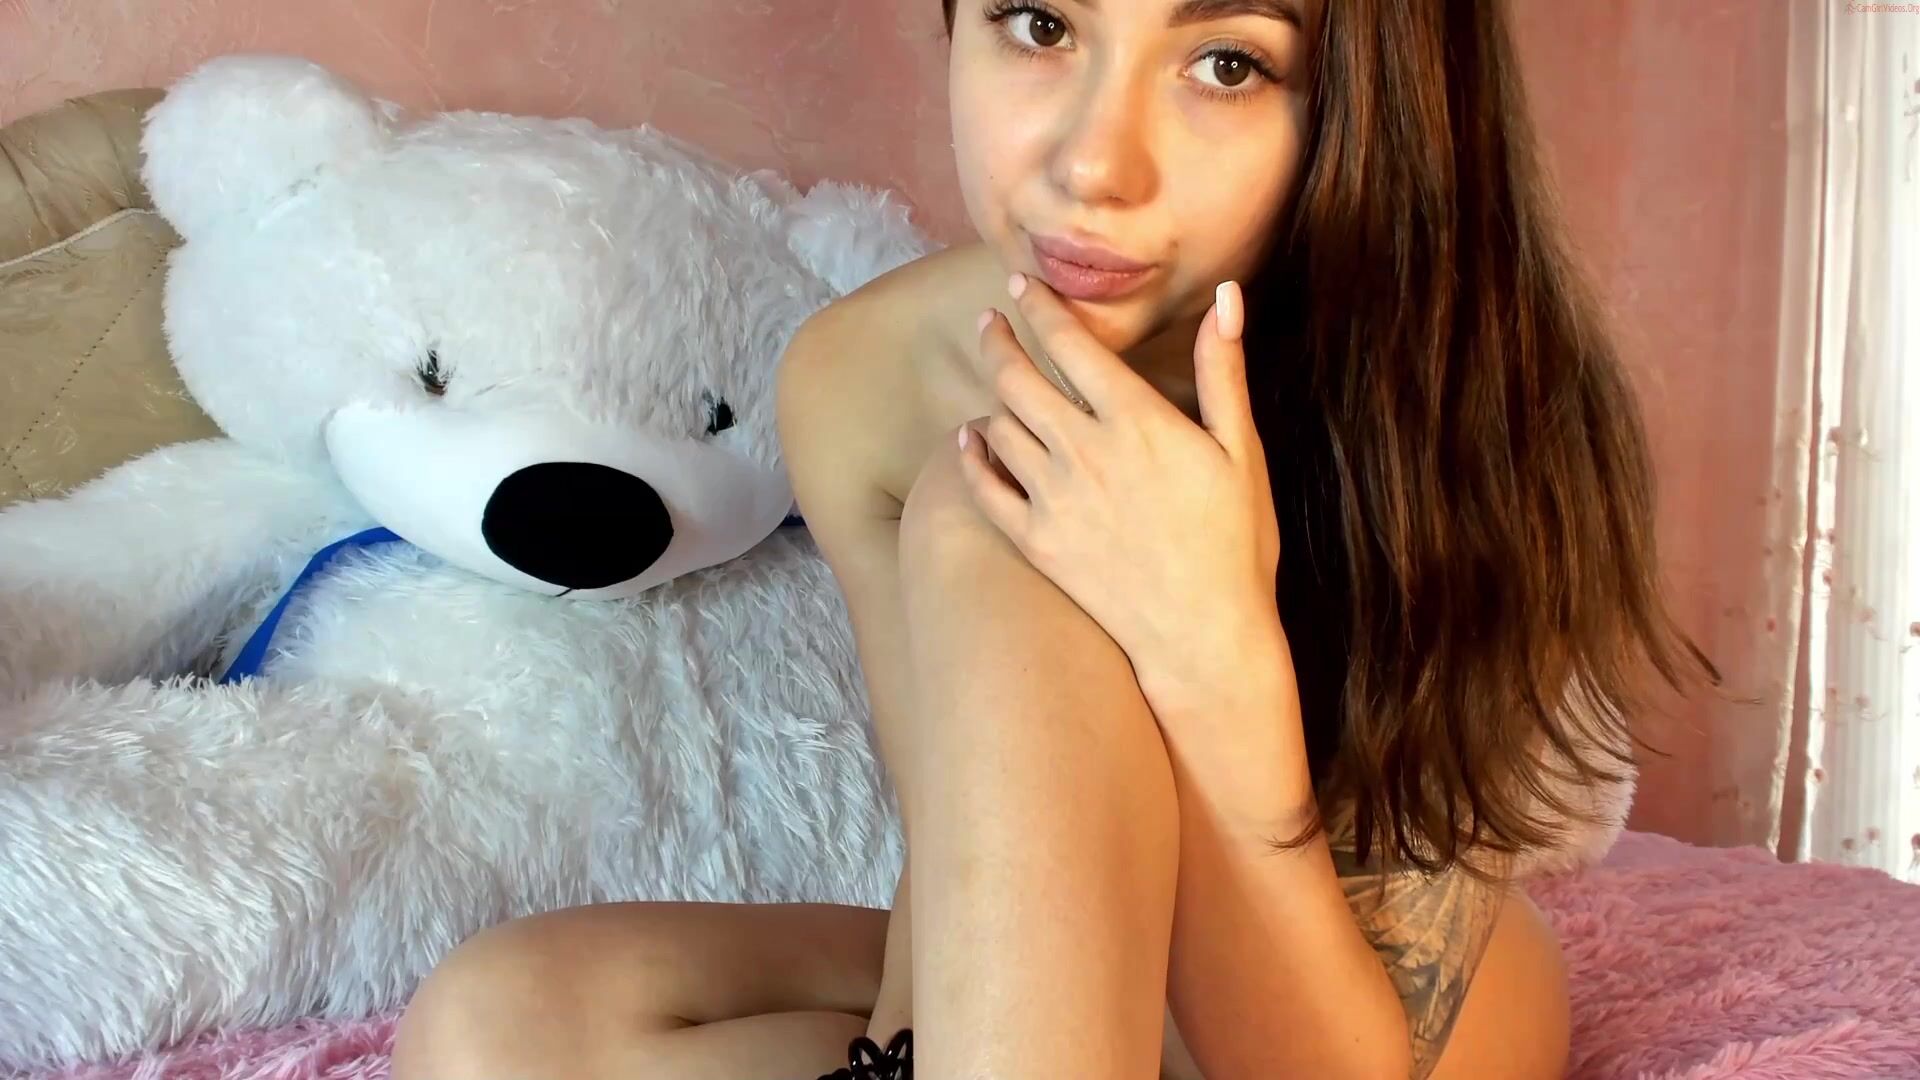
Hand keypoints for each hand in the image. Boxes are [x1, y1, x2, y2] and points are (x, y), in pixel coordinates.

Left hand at [957, 273, 1286, 724]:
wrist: (1204, 635)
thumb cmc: (1234, 542)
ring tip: (993, 380)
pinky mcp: (1035, 542)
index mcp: (1136, 420)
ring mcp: (1053, 498)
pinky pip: (985, 489)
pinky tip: (971, 441)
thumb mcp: (1240, 450)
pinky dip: (972, 458)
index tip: (1022, 287)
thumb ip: (1224, 370)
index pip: (1071, 345)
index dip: (1040, 309)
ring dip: (991, 395)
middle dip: (999, 341)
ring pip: (999, 427)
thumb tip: (1228, 295)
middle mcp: (1084, 451)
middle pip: (1018, 379)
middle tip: (990, 322)